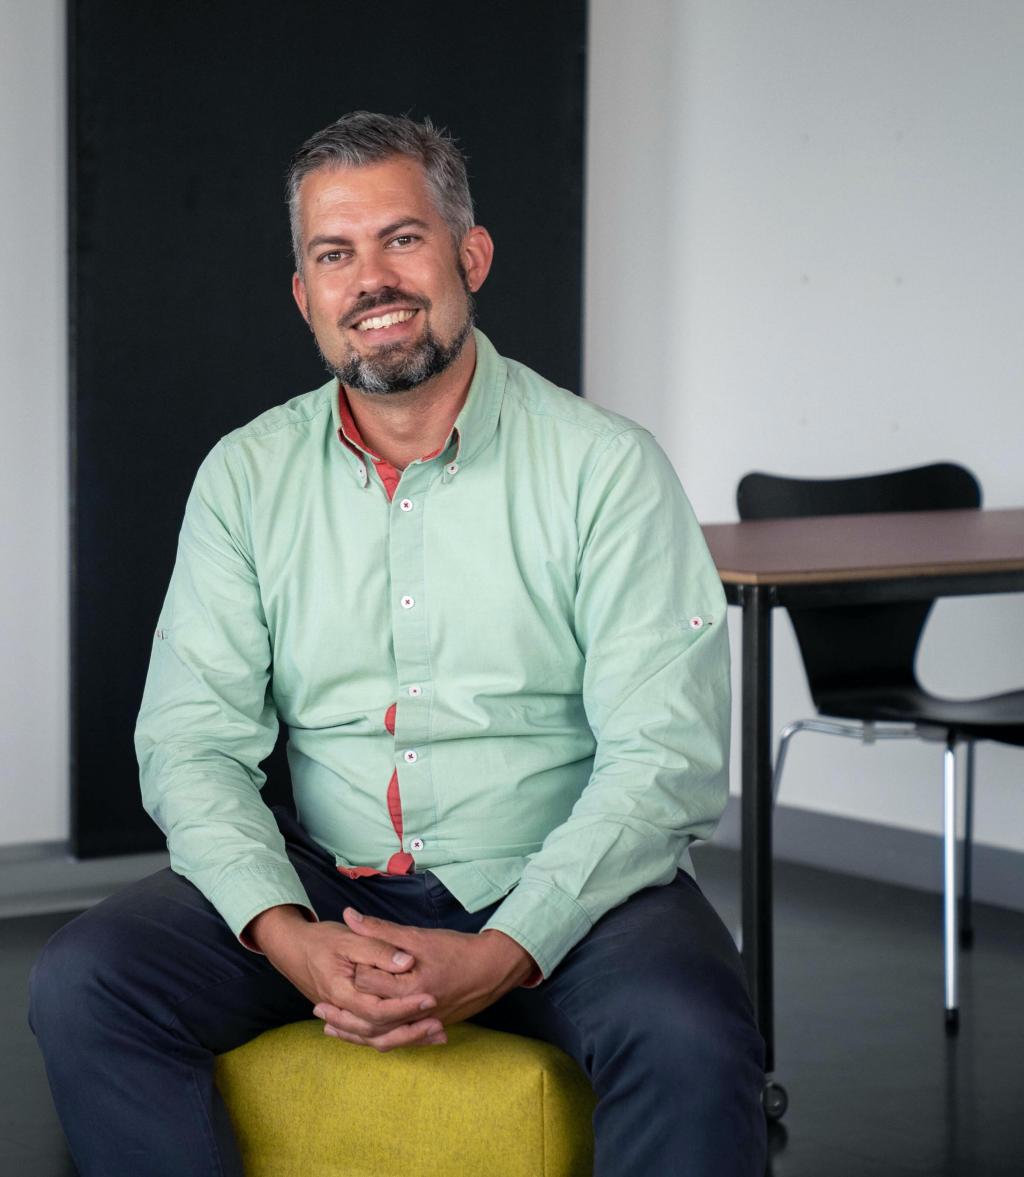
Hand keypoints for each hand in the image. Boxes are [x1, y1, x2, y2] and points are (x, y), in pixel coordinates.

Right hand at [245, 904, 445, 1051]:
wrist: (292, 947)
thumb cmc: (321, 940)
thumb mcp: (349, 939)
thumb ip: (378, 949)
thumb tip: (406, 962)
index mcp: (341, 993)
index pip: (377, 1010)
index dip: (405, 1007)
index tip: (430, 998)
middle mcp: (343, 1012)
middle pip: (379, 1031)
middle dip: (412, 1030)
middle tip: (440, 1024)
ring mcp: (345, 1017)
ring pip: (377, 1038)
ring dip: (408, 1039)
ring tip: (437, 1036)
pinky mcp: (350, 1016)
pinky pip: (373, 1035)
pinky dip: (396, 1036)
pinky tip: (418, 1034)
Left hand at [311, 908, 535, 1039]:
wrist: (494, 969)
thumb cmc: (457, 949)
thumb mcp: (418, 936)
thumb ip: (381, 930)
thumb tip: (350, 916)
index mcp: (410, 986)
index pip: (368, 985)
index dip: (351, 975)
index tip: (334, 968)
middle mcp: (415, 1011)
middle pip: (370, 1018)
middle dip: (343, 1014)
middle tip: (318, 1009)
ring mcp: (423, 1023)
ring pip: (382, 1037)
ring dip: (355, 1033)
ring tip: (332, 1028)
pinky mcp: (429, 1028)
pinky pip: (398, 1040)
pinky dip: (377, 1038)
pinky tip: (364, 1036)